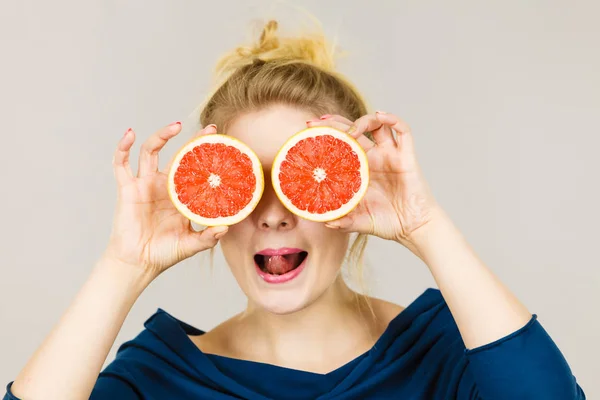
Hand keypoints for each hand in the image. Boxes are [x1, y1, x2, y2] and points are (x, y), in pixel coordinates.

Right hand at [104, 122, 227, 276]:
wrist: (139, 263)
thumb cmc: (164, 252)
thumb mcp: (192, 244)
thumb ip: (209, 236)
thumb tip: (226, 227)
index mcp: (180, 195)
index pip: (195, 168)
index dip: (206, 156)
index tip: (221, 143)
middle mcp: (163, 185)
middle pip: (177, 153)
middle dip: (192, 140)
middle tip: (209, 130)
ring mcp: (145, 184)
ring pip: (150, 151)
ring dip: (161, 135)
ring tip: (176, 126)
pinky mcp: (128, 188)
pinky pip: (121, 164)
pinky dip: (123, 147)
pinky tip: (130, 134)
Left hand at [307, 112, 441, 246]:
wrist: (414, 229)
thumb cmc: (388, 224)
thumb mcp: (360, 222)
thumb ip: (344, 221)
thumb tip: (325, 222)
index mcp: (361, 170)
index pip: (342, 144)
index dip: (328, 135)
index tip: (309, 130)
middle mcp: (375, 158)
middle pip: (355, 130)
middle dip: (337, 123)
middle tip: (318, 122)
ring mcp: (391, 155)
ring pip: (378, 124)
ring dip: (364, 120)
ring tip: (351, 129)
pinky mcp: (407, 157)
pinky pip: (403, 131)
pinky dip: (393, 119)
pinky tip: (381, 116)